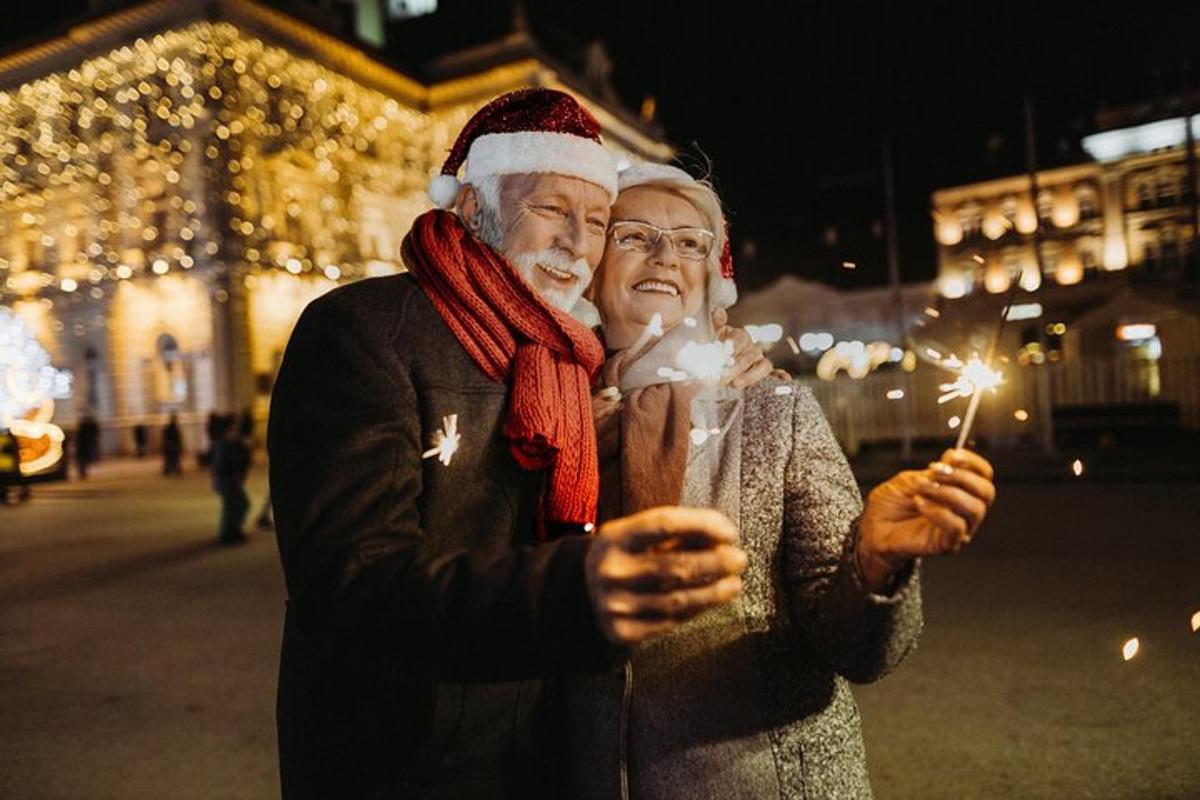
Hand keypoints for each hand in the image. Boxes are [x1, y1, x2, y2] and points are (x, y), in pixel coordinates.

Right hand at [585, 506, 746, 645]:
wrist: (577, 592)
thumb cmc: (623, 556)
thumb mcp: (636, 535)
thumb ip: (676, 533)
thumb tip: (724, 536)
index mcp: (614, 538)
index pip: (665, 524)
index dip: (703, 525)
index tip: (730, 531)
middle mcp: (612, 571)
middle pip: (677, 566)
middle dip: (716, 563)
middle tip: (740, 560)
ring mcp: (616, 605)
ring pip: (678, 600)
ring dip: (714, 592)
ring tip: (735, 584)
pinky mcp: (622, 631)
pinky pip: (669, 622)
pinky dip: (695, 610)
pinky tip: (711, 601)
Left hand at [713, 308, 773, 389]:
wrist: (722, 367)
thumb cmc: (719, 350)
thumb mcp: (716, 337)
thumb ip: (718, 324)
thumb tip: (718, 311)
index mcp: (741, 337)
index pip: (740, 339)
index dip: (732, 346)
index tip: (724, 354)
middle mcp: (753, 348)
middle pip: (750, 355)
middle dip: (736, 367)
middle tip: (721, 377)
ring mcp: (761, 361)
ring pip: (763, 366)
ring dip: (750, 376)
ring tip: (735, 385)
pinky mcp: (766, 375)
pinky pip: (775, 375)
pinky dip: (780, 377)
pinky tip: (785, 379)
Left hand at [857, 449, 995, 591]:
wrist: (874, 527)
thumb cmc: (892, 504)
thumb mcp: (910, 479)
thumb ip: (933, 472)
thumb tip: (953, 459)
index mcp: (960, 490)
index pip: (984, 475)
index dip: (973, 462)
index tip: (951, 455)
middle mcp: (965, 510)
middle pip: (987, 492)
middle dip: (962, 476)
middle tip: (934, 472)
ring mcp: (960, 529)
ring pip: (975, 509)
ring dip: (947, 492)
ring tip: (920, 488)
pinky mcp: (949, 544)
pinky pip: (957, 527)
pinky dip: (938, 511)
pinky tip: (919, 503)